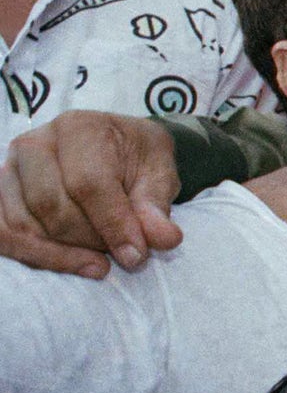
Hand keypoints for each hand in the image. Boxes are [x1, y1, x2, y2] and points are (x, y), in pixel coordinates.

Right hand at [0, 111, 181, 276]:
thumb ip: (157, 205)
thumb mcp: (159, 173)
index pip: (88, 183)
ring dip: (66, 252)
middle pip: (52, 207)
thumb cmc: (137, 158)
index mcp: (80, 128)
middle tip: (123, 253)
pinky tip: (74, 264)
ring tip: (103, 258)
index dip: (113, 224)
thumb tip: (164, 239)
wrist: (116, 148)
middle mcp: (35, 144)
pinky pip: (2, 235)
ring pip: (24, 225)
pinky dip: (36, 256)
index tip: (137, 255)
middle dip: (91, 240)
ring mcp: (10, 170)